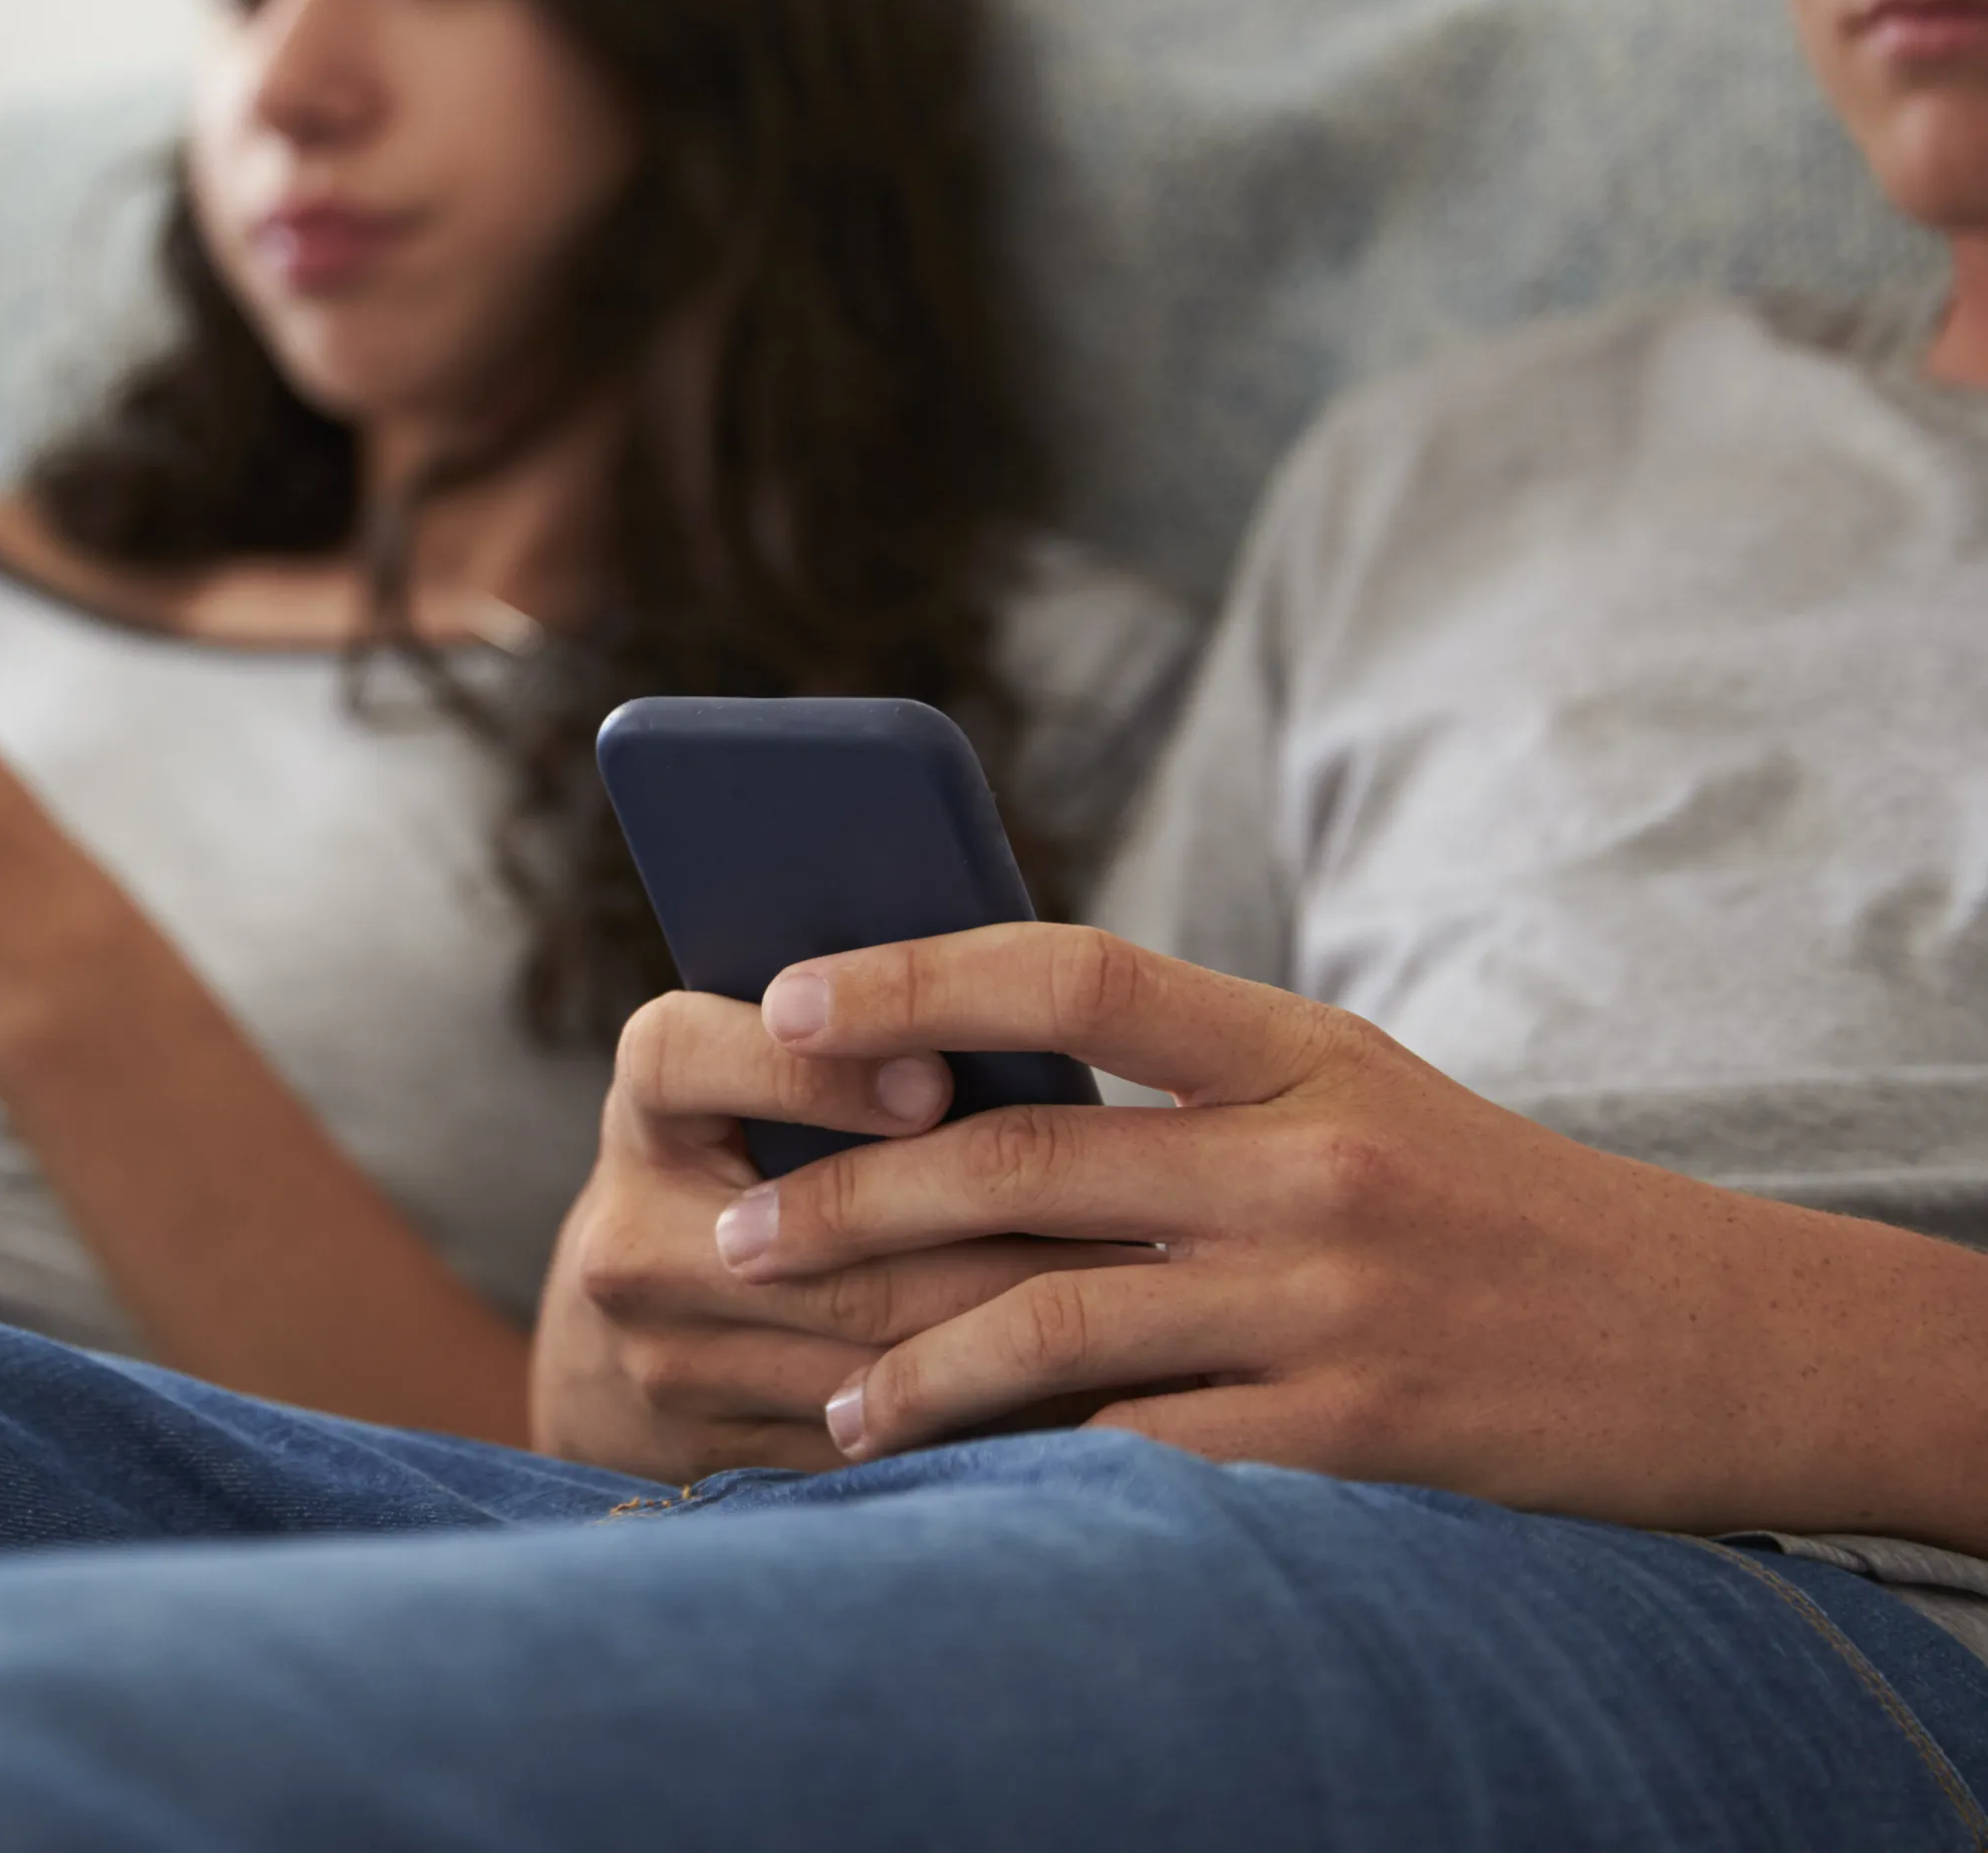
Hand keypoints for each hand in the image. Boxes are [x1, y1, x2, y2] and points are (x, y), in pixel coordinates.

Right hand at [532, 996, 1148, 1479]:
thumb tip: (1036, 1019)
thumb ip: (862, 1055)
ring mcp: (664, 1358)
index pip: (684, 1059)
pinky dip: (988, 1407)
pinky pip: (878, 1438)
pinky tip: (1086, 1383)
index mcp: (644, 1108)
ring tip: (1145, 1298)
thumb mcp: (765, 1088)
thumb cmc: (761, 1163)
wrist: (636, 1331)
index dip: (808, 1073)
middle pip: (817, 1236)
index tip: (936, 1084)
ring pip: (865, 1349)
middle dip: (991, 1225)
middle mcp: (627, 1236)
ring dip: (1014, 1326)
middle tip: (1138, 1209)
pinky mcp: (714, 1455)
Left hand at [662, 923, 1935, 1537]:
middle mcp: (1307, 1158)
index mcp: (1297, 1048)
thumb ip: (1186, 1091)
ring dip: (912, 1362)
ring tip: (826, 1398)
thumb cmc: (1492, 1210)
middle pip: (1022, 1162)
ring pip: (1056, 1319)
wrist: (1716, 1338)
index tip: (783, 999)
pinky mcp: (1355, 1426)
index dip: (911, 978)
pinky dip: (1031, 1461)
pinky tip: (953, 1474)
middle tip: (734, 1233)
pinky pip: (1143, 1446)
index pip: (1070, 975)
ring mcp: (1330, 1296)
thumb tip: (960, 1090)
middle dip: (849, 1200)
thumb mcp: (1355, 1097)